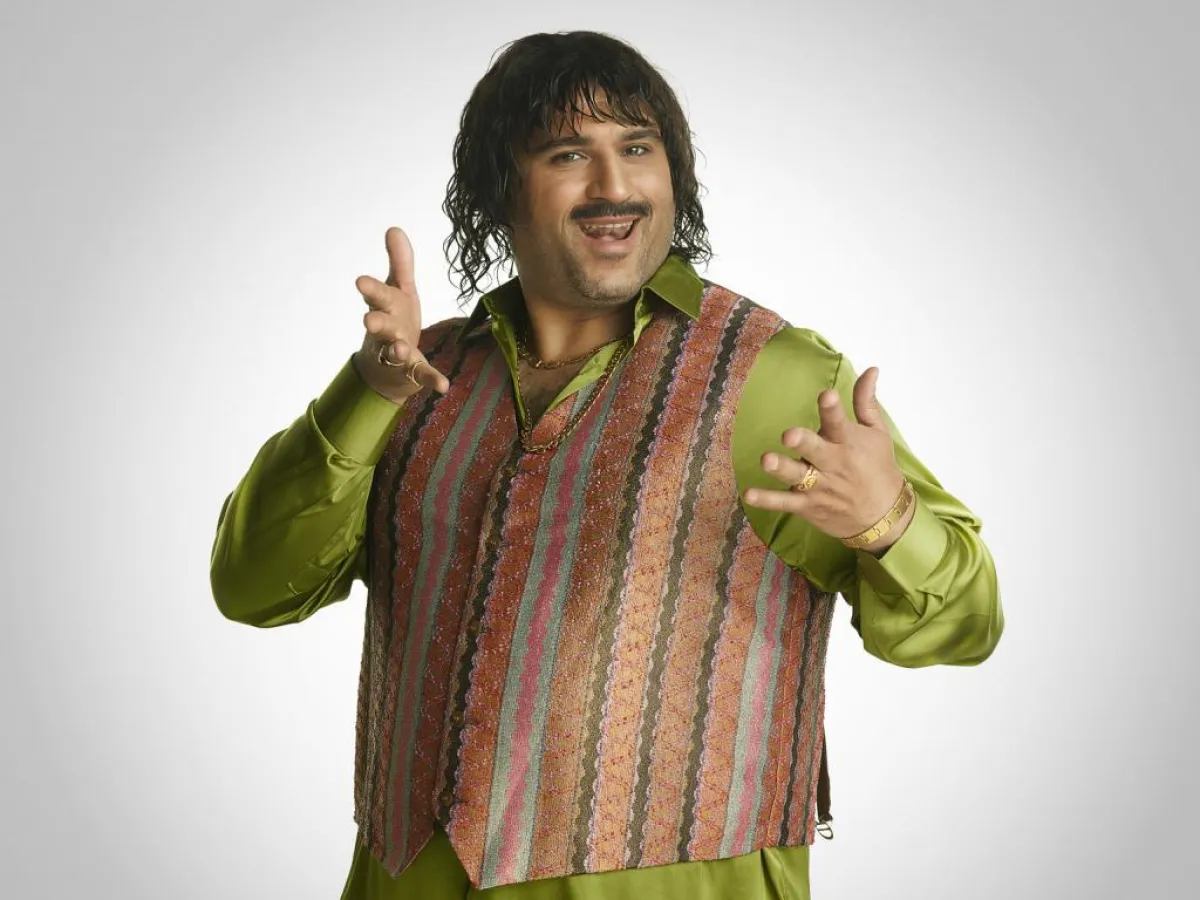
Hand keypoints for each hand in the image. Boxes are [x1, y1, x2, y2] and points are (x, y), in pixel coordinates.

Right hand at [352, 226, 449, 402]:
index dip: (371, 290)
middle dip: (376, 322)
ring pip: (394, 351)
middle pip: (381, 325)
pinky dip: (431, 380)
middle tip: (369, 320)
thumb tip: (394, 228)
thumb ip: (400, 262)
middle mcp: (388, 330)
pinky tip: (443, 386)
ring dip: (396, 349)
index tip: (360, 281)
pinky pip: (421, 375)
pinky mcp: (411, 371)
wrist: (384, 367)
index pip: (378, 295)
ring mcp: (397, 352)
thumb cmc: (394, 318)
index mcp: (387, 307)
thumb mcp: (400, 289)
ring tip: (400, 348)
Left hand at [743, 367, 908, 546]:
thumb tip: (871, 369)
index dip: (832, 409)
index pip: (839, 422)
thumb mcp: (877, 433)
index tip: (826, 395)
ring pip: (797, 476)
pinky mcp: (808, 505)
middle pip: (815, 450)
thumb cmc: (878, 468)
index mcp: (848, 442)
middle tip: (789, 434)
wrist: (884, 517)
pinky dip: (767, 500)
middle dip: (803, 442)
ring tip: (766, 460)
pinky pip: (785, 502)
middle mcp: (833, 463)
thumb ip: (865, 401)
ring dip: (781, 468)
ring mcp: (820, 486)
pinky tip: (749, 494)